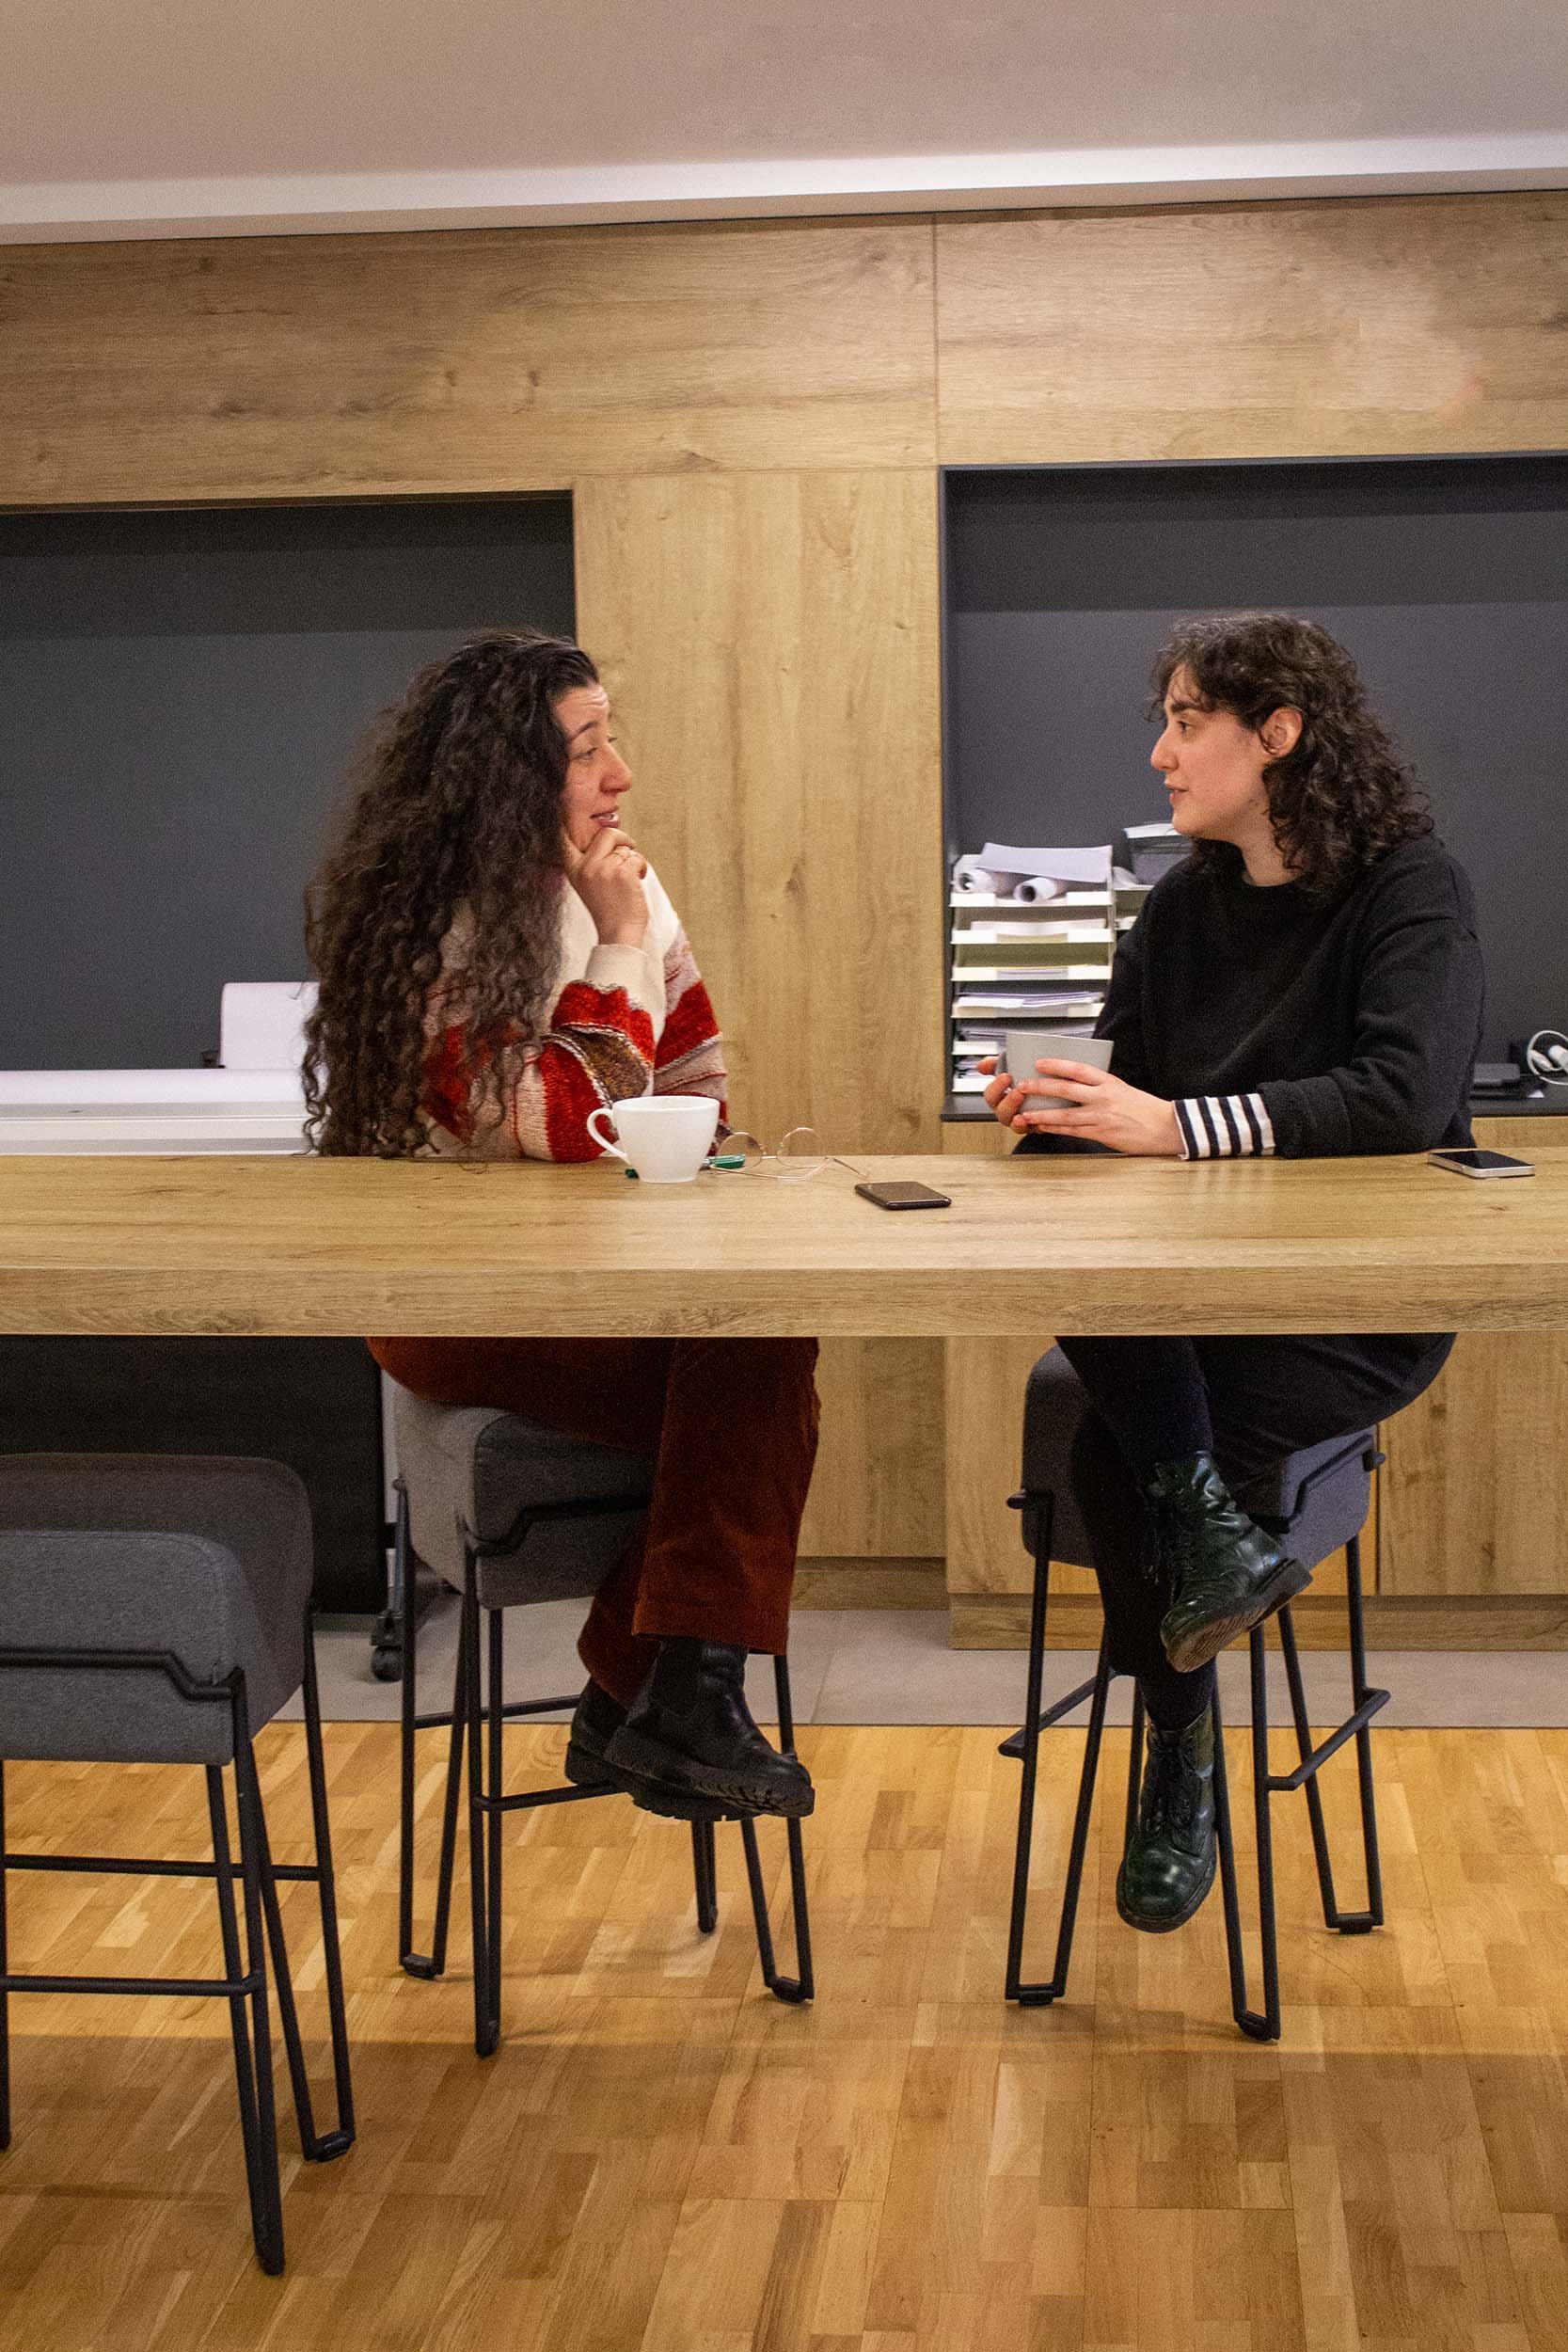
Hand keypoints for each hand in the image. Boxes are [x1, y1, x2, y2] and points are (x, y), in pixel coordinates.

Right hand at [564, 825, 648, 947]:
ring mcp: (603, 869)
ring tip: (631, 879)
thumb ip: (592, 862)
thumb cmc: (608, 910)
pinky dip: (642, 867)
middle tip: (629, 852)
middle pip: (606, 833)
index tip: (560, 802)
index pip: (564, 838)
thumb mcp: (589, 884)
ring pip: (625, 847)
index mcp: (574, 869)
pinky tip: (638, 882)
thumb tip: (609, 836)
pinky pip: (637, 858)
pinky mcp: (622, 873)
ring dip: (634, 860)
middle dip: (623, 838)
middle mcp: (586, 867)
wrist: (618, 934)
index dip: (564, 819)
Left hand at [977, 1055, 1181, 1156]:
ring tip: (1025, 1113)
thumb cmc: (1144, 1108)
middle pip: (1066, 1090)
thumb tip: (1075, 1083)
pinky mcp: (1102, 1134)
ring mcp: (1102, 1117)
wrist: (1165, 1127)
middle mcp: (1104, 1097)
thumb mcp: (1122, 1089)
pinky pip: (1073, 1131)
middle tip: (1023, 1086)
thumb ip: (1099, 1087)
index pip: (1079, 1069)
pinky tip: (1043, 1127)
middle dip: (1041, 1087)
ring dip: (1042, 1115)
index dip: (1057, 1065)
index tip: (1040, 1063)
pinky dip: (1055, 1129)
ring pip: (1065, 1115)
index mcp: (1109, 1082)